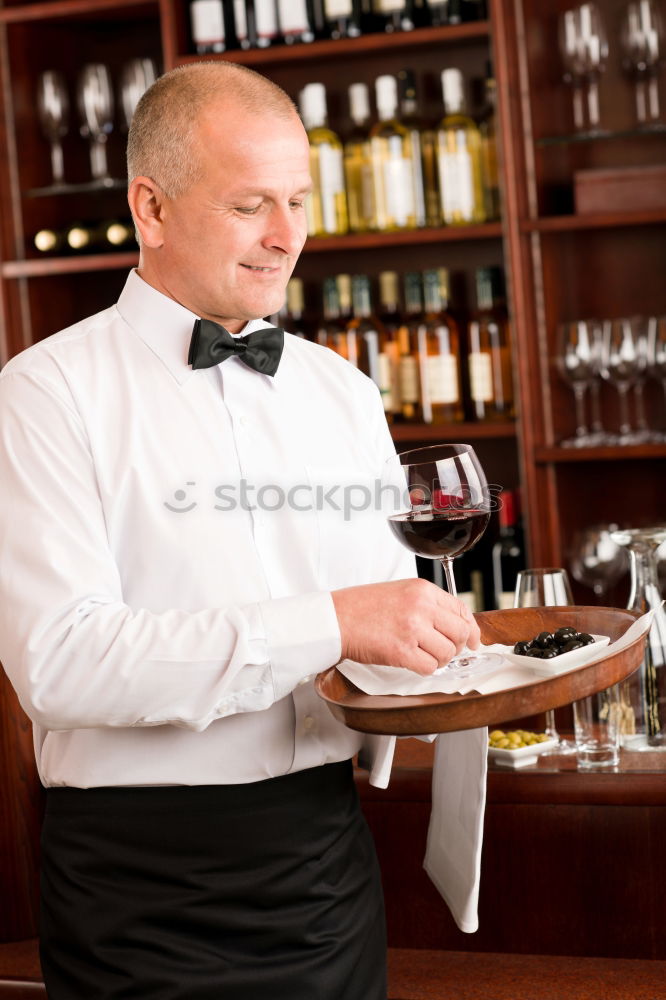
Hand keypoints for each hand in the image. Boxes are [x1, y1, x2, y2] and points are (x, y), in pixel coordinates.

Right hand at [331, 578, 480, 675]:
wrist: (336, 618)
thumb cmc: (362, 607)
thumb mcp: (400, 592)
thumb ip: (427, 605)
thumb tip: (455, 625)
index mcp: (422, 590)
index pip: (461, 609)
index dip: (471, 629)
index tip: (472, 640)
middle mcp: (421, 607)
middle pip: (460, 633)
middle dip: (456, 646)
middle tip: (443, 650)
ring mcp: (412, 629)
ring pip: (448, 653)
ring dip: (438, 659)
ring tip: (421, 655)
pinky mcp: (402, 651)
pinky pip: (430, 667)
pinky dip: (425, 669)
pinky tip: (412, 662)